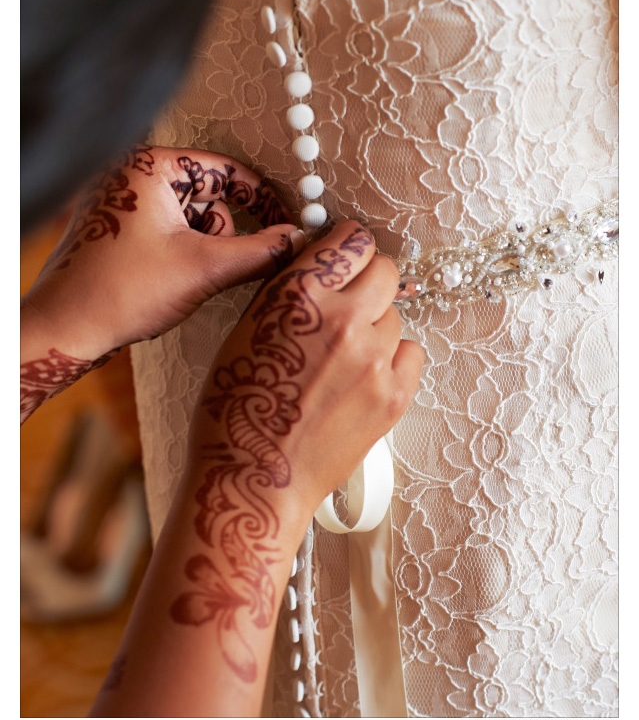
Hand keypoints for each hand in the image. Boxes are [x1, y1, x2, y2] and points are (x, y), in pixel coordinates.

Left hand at [21, 144, 304, 362]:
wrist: (64, 330)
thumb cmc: (121, 292)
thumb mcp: (204, 269)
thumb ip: (260, 251)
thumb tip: (297, 240)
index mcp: (148, 167)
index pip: (225, 170)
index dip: (262, 199)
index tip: (286, 225)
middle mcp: (132, 175)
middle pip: (210, 197)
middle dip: (221, 236)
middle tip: (212, 267)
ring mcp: (122, 202)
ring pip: (193, 219)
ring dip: (203, 250)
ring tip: (182, 279)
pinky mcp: (118, 228)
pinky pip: (170, 232)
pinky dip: (183, 256)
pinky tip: (169, 282)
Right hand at [169, 220, 423, 685]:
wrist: (254, 479)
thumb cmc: (237, 407)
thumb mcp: (247, 329)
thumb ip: (290, 290)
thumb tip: (323, 262)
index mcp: (298, 295)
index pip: (350, 240)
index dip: (348, 248)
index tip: (346, 259)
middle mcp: (342, 319)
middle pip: (385, 270)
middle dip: (369, 281)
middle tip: (350, 305)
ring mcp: (373, 358)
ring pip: (395, 315)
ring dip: (376, 327)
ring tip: (344, 358)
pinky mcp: (393, 395)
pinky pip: (411, 352)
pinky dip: (392, 360)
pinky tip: (363, 379)